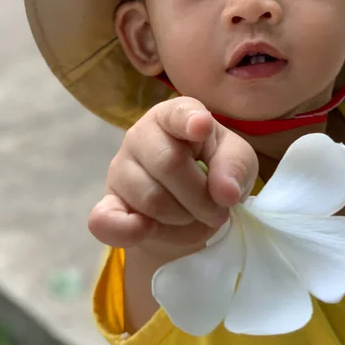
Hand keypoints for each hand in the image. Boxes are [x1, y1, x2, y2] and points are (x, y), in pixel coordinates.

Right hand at [88, 96, 258, 262]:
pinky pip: (106, 220)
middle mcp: (142, 135)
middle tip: (217, 211)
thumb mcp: (238, 163)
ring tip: (192, 216)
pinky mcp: (107, 204)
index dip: (189, 120)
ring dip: (182, 217)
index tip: (201, 126)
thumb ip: (235, 168)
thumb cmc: (214, 172)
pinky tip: (148, 230)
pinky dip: (129, 231)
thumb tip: (225, 193)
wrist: (191, 212)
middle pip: (169, 163)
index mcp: (175, 116)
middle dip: (201, 197)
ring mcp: (120, 169)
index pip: (178, 113)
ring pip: (150, 198)